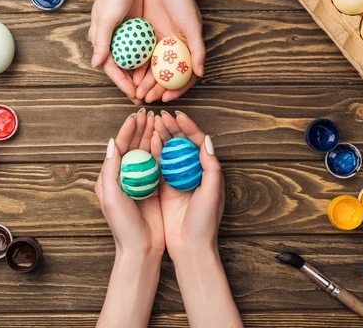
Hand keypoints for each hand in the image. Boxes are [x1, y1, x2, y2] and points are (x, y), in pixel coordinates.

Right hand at [90, 0, 146, 104]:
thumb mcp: (107, 18)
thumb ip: (102, 41)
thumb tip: (96, 63)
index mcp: (102, 41)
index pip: (112, 69)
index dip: (122, 84)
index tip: (133, 95)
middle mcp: (113, 43)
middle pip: (123, 70)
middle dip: (133, 86)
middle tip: (144, 99)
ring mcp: (126, 38)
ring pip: (135, 64)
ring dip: (143, 77)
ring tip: (152, 90)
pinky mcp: (138, 32)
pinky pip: (144, 52)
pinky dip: (150, 62)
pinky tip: (159, 72)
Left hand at [95, 108, 164, 254]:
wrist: (140, 248)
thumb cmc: (122, 224)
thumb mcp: (111, 196)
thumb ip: (110, 169)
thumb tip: (111, 142)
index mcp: (110, 177)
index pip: (118, 147)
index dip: (127, 130)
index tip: (135, 115)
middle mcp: (124, 177)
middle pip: (133, 146)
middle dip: (140, 129)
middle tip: (150, 113)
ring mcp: (140, 182)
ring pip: (146, 153)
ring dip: (151, 136)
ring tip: (158, 121)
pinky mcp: (154, 188)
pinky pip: (158, 165)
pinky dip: (162, 151)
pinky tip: (167, 141)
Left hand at [134, 0, 204, 102]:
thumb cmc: (183, 2)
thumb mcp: (192, 26)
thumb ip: (198, 50)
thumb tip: (200, 73)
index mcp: (188, 49)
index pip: (184, 77)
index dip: (177, 90)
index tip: (166, 98)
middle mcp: (175, 50)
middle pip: (167, 76)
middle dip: (157, 89)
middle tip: (147, 98)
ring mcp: (160, 45)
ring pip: (153, 69)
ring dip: (146, 82)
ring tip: (137, 92)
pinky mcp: (147, 38)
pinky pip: (142, 56)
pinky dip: (137, 68)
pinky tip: (130, 77)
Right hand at [151, 110, 241, 326]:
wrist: (190, 247)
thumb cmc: (205, 221)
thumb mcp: (212, 193)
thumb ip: (211, 167)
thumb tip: (206, 140)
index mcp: (208, 171)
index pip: (198, 142)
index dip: (189, 127)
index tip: (178, 115)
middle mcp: (193, 172)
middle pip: (182, 144)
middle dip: (173, 128)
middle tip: (162, 116)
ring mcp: (178, 180)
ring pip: (170, 152)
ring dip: (163, 137)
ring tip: (154, 123)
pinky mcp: (165, 189)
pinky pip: (159, 166)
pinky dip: (155, 153)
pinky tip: (150, 142)